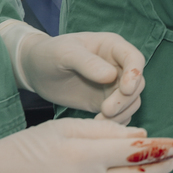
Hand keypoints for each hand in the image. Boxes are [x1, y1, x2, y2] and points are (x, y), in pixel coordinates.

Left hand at [14, 28, 145, 122]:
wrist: (36, 70)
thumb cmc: (50, 54)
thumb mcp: (65, 53)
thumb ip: (87, 62)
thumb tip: (111, 76)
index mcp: (113, 47)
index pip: (135, 59)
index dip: (135, 74)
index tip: (126, 89)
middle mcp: (118, 66)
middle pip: (137, 83)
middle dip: (125, 99)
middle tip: (107, 111)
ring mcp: (113, 85)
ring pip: (132, 101)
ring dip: (122, 113)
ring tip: (99, 120)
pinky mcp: (105, 102)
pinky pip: (120, 113)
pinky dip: (115, 122)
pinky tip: (97, 125)